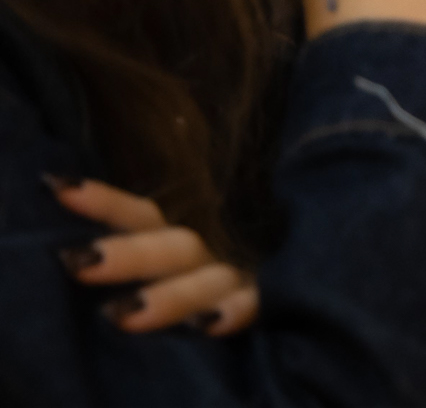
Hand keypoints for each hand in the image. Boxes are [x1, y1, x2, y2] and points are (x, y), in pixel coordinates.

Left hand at [49, 177, 256, 335]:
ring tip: (122, 316)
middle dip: (127, 256)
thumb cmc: (216, 267)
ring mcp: (235, 278)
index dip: (103, 202)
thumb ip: (145, 240)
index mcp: (182, 240)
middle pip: (169, 249)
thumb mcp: (182, 250)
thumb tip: (76, 201)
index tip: (61, 189)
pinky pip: (250, 308)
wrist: (275, 274)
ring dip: (170, 297)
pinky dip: (232, 314)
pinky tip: (211, 325)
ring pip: (204, 283)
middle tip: (79, 263)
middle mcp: (207, 255)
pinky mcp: (263, 299)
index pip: (139, 216)